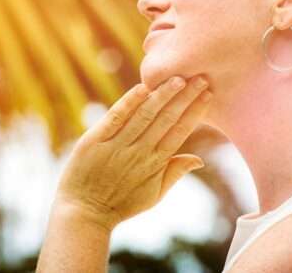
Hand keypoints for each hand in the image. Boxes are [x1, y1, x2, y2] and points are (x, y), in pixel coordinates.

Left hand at [53, 75, 211, 230]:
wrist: (84, 213)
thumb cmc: (121, 203)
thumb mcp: (154, 194)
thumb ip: (176, 172)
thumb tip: (200, 159)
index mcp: (156, 163)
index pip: (180, 131)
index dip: (195, 112)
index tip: (208, 93)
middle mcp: (139, 152)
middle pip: (166, 119)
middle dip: (184, 97)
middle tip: (200, 77)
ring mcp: (117, 145)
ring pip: (144, 115)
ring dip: (162, 95)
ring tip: (178, 78)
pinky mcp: (95, 140)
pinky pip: (115, 118)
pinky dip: (128, 102)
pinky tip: (142, 87)